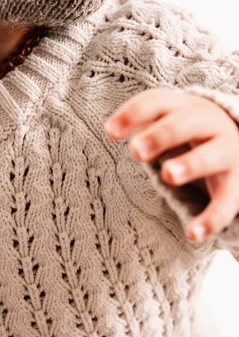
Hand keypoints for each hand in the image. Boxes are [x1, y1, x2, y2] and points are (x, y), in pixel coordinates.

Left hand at [105, 88, 238, 240]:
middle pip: (185, 123)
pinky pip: (226, 202)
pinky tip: (193, 234)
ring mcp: (226, 152)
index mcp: (184, 106)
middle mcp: (208, 124)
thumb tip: (111, 129)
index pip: (157, 102)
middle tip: (136, 151)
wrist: (236, 138)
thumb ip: (140, 121)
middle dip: (161, 135)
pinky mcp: (237, 185)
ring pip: (211, 156)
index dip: (133, 114)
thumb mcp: (165, 119)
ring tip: (168, 175)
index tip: (109, 132)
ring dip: (191, 164)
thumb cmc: (186, 129)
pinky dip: (212, 218)